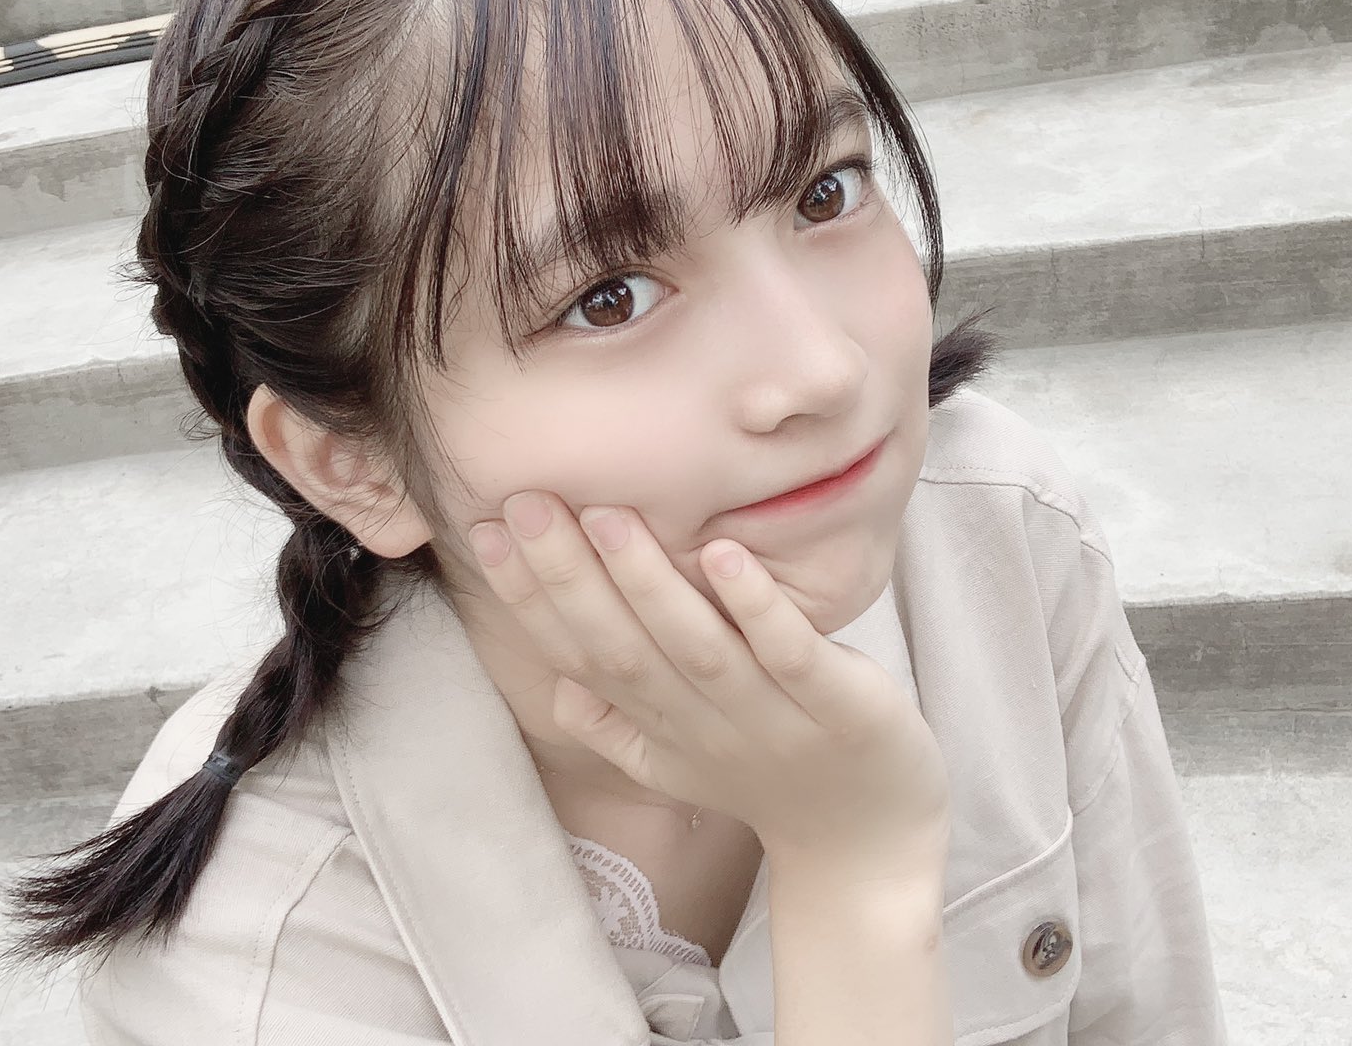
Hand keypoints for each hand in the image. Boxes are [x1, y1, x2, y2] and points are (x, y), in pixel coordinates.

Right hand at [469, 491, 949, 865]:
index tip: (486, 530)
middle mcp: (703, 722)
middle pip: (622, 649)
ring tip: (609, 517)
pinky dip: (757, 609)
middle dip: (570, 577)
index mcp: (660, 726)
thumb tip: (555, 685)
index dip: (529, 598)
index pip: (579, 657)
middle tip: (528, 503)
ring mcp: (770, 717)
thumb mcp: (677, 763)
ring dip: (649, 585)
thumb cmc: (770, 781)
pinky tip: (725, 556)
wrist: (866, 848)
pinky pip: (791, 655)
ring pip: (696, 648)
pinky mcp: (839, 709)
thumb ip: (615, 727)